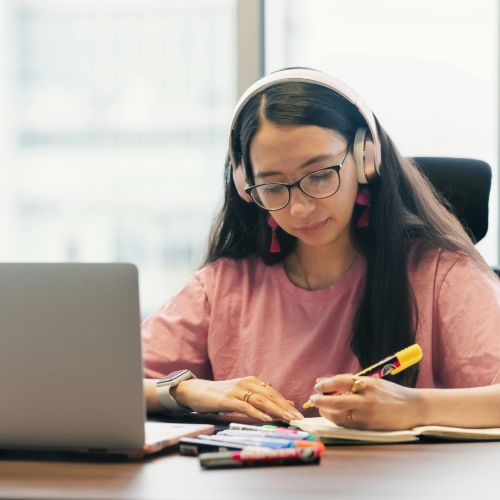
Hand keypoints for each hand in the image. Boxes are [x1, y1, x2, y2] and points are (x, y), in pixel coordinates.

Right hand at [171, 376, 303, 421]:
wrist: (197, 391)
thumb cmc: (221, 394)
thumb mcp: (243, 394)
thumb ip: (262, 398)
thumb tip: (286, 403)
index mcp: (251, 381)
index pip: (273, 392)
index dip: (286, 403)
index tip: (297, 413)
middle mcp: (246, 383)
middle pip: (270, 396)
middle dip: (285, 407)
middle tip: (297, 418)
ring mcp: (236, 391)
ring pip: (260, 401)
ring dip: (275, 410)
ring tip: (286, 418)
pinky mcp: (227, 400)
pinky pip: (245, 407)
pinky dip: (256, 413)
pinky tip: (265, 419)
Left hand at [311, 374, 424, 430]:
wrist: (413, 409)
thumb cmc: (390, 393)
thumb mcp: (372, 382)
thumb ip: (349, 381)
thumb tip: (324, 381)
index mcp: (368, 385)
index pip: (341, 381)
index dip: (326, 384)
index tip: (317, 385)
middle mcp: (367, 400)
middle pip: (336, 401)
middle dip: (320, 400)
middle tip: (312, 398)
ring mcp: (367, 415)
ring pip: (339, 416)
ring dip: (326, 412)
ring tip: (321, 408)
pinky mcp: (368, 427)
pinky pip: (346, 425)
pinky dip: (336, 420)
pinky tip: (332, 415)